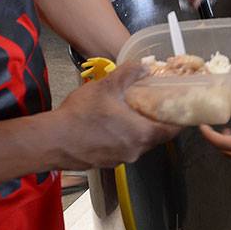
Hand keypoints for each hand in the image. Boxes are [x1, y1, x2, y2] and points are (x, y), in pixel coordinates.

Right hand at [55, 62, 180, 168]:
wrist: (51, 140)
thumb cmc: (81, 114)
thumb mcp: (107, 86)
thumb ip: (129, 74)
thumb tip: (144, 66)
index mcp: (142, 135)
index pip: (172, 131)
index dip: (178, 119)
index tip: (179, 108)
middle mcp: (135, 151)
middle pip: (156, 137)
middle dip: (156, 121)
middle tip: (154, 104)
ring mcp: (120, 160)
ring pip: (138, 143)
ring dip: (137, 129)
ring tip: (130, 111)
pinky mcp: (105, 163)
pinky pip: (122, 148)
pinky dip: (122, 136)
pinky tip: (110, 124)